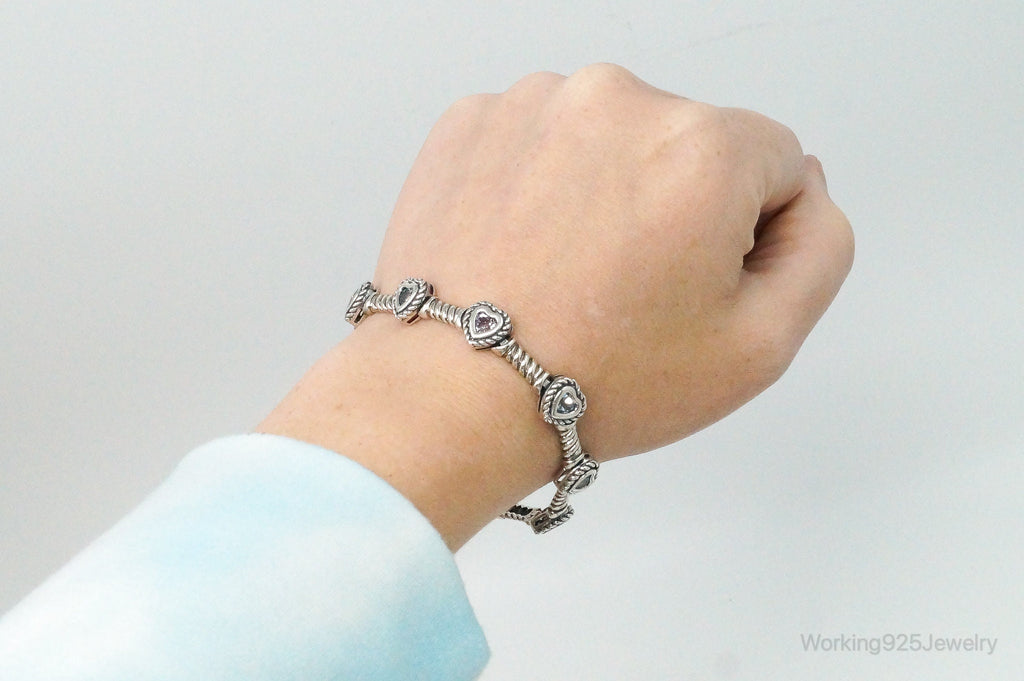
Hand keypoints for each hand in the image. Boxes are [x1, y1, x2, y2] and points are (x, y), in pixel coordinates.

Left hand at [259, 64, 853, 546]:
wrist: (453, 393)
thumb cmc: (594, 380)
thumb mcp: (760, 346)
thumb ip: (822, 249)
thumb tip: (805, 194)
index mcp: (703, 147)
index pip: (774, 164)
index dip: (744, 237)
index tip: (691, 286)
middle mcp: (618, 101)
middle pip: (689, 144)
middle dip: (674, 207)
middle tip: (624, 290)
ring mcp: (535, 104)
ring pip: (610, 140)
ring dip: (603, 192)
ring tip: (565, 273)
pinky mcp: (474, 121)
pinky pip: (540, 141)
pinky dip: (540, 185)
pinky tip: (524, 250)